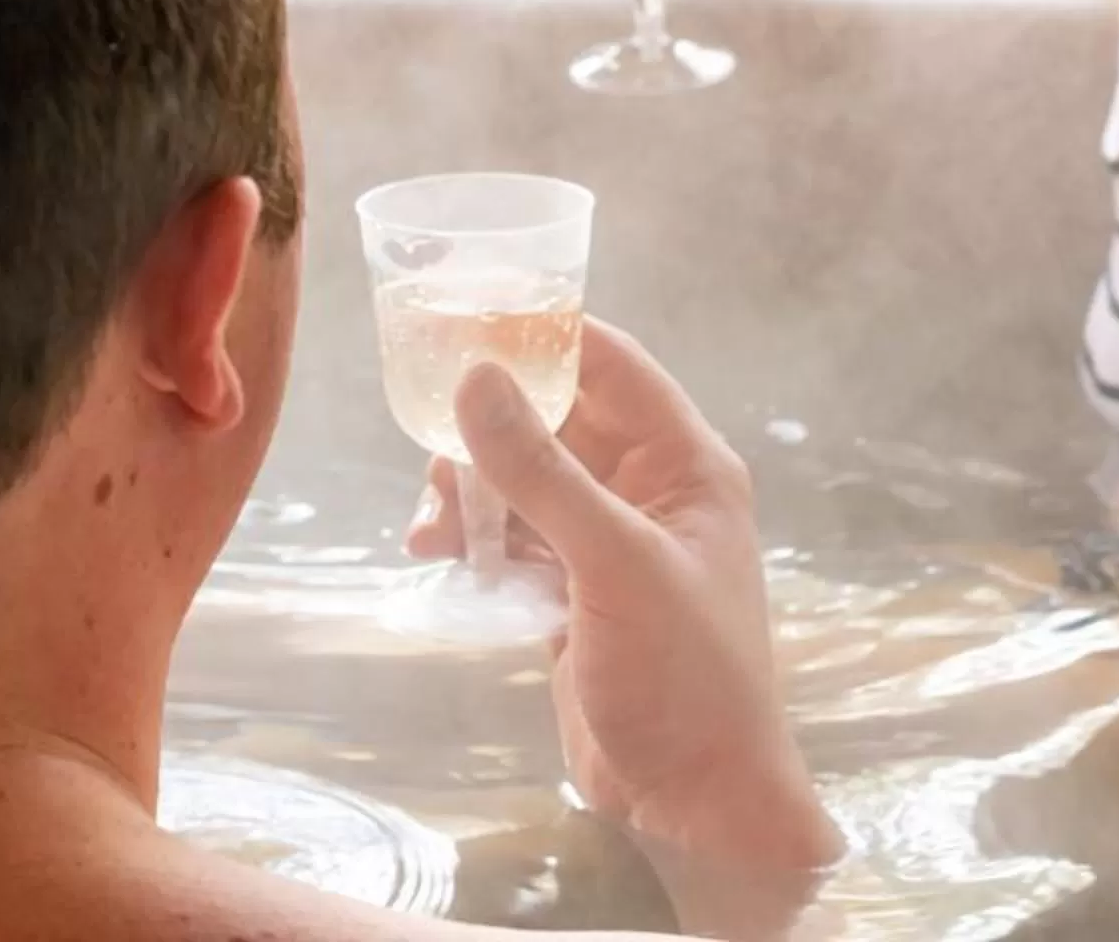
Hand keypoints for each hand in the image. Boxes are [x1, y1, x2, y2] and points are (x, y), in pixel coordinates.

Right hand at [406, 318, 838, 877]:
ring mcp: (609, 542)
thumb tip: (472, 377)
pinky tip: (436, 555)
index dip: (540, 331)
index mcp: (685, 464)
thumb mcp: (613, 565)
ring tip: (431, 520)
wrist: (698, 804)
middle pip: (555, 417)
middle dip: (487, 421)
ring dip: (470, 487)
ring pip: (524, 479)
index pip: (609, 363)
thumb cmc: (685, 678)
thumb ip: (542, 472)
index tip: (460, 314)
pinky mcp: (574, 592)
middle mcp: (649, 490)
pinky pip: (513, 536)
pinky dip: (473, 537)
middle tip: (419, 425)